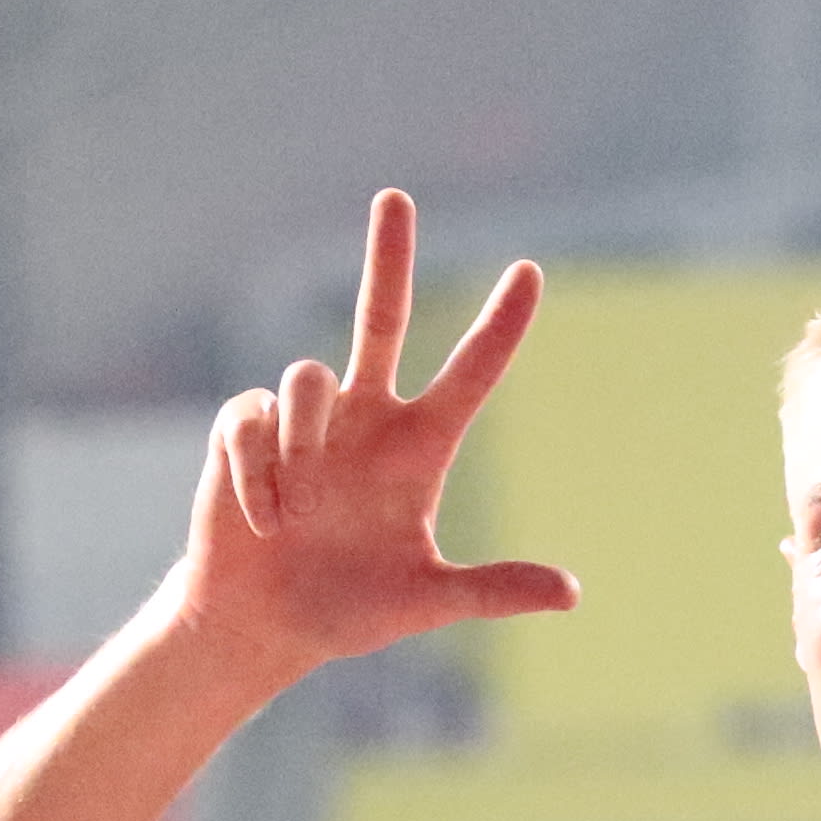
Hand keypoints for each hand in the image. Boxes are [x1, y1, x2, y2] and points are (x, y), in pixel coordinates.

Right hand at [177, 189, 578, 670]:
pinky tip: (264, 518)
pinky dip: (257, 471)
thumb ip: (492, 592)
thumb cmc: (351, 611)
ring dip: (304, 437)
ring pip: (309, 373)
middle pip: (379, 316)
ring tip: (299, 510)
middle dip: (387, 255)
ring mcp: (306, 421)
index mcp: (419, 447)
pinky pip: (253, 417)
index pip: (470, 371)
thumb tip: (571, 595)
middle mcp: (366, 418)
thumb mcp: (427, 602)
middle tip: (397, 196)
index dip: (499, 324)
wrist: (263, 625)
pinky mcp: (249, 430)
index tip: (530, 271)